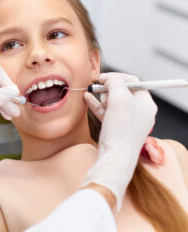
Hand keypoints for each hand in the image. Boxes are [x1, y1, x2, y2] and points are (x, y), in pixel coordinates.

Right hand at [81, 73, 157, 211]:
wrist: (115, 157)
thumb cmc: (121, 129)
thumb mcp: (119, 98)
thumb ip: (114, 82)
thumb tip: (108, 78)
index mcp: (146, 104)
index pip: (133, 82)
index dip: (117, 76)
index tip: (103, 77)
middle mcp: (138, 112)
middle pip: (122, 91)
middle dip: (108, 88)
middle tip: (97, 87)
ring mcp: (126, 121)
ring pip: (112, 101)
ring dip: (101, 96)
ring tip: (91, 93)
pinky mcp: (115, 128)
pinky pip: (105, 112)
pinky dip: (96, 104)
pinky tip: (87, 98)